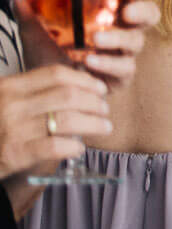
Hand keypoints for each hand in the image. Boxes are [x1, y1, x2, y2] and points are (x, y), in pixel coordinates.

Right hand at [0, 63, 110, 178]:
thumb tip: (77, 86)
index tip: (100, 88)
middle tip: (105, 109)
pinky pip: (55, 146)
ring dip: (94, 123)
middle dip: (95, 102)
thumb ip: (32, 92)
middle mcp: (11, 104)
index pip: (56, 74)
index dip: (85, 80)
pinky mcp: (15, 154)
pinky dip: (74, 146)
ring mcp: (13, 129)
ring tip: (104, 127)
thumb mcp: (6, 100)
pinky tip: (79, 147)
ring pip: (67, 119)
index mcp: (10, 87)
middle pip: (68, 95)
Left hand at [18, 0, 158, 86]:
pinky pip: (124, 68)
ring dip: (119, 38)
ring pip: (136, 42)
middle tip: (126, 13)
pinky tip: (91, 61)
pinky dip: (108, 63)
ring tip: (96, 39)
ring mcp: (124, 53)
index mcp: (110, 13)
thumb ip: (29, 13)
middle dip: (142, 12)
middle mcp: (123, 30)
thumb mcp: (36, 32)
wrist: (47, 89)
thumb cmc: (49, 56)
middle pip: (149, 15)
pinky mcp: (120, 76)